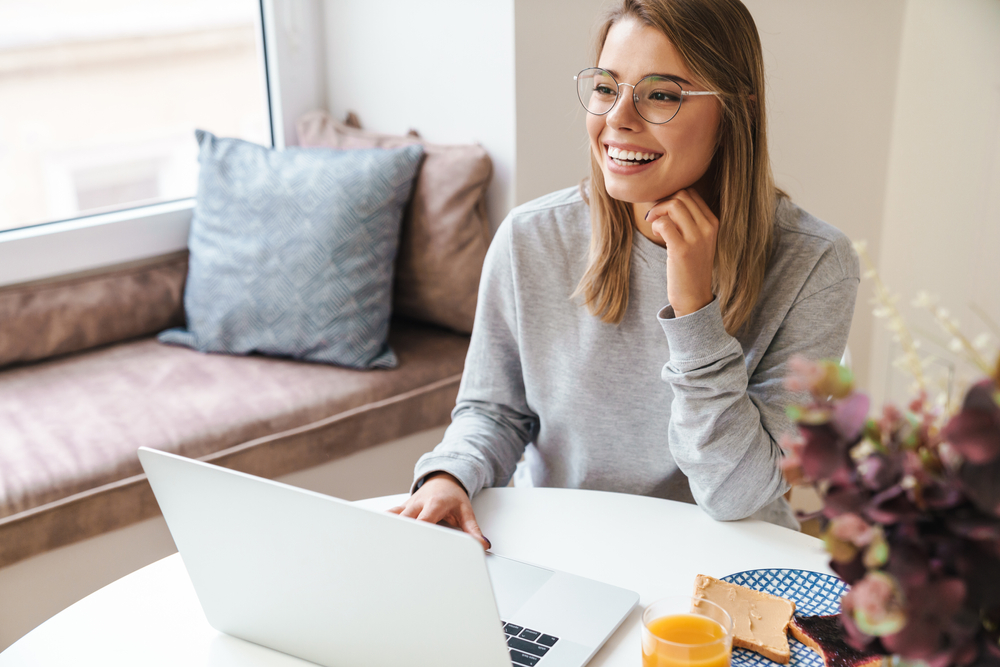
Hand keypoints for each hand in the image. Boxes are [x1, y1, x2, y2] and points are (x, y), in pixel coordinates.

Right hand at [387, 472, 490, 550]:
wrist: (444, 479)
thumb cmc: (453, 496)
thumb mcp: (466, 511)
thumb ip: (473, 529)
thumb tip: (482, 544)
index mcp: (435, 503)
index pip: (424, 520)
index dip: (419, 532)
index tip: (416, 547)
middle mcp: (418, 504)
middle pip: (405, 520)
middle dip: (402, 535)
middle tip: (397, 553)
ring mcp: (408, 505)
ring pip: (393, 517)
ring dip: (389, 529)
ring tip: (381, 546)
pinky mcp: (401, 509)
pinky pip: (388, 516)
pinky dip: (383, 524)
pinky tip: (375, 536)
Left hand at [646, 188, 718, 316]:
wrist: (694, 298)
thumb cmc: (689, 268)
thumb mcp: (697, 240)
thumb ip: (688, 221)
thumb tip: (665, 200)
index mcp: (713, 222)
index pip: (691, 193)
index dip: (671, 197)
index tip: (662, 212)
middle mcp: (708, 227)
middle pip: (682, 195)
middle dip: (662, 202)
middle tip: (654, 218)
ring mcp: (697, 238)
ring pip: (674, 204)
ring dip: (658, 212)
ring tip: (656, 227)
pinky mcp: (682, 250)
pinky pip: (664, 223)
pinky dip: (656, 225)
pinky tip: (656, 234)